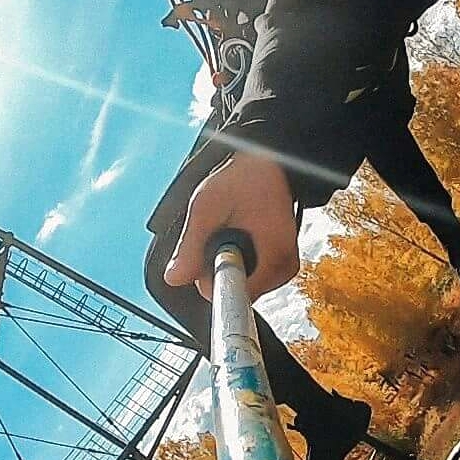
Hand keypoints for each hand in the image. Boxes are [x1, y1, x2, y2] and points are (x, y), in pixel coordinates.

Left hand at [162, 153, 299, 300]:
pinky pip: (252, 274)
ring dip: (229, 261)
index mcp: (271, 257)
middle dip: (219, 265)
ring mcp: (284, 267)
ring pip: (242, 283)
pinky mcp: (282, 264)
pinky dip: (241, 258)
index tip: (210, 250)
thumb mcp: (207, 206)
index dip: (209, 275)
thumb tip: (174, 277)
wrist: (270, 164)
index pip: (229, 295)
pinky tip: (242, 234)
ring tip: (233, 227)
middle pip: (235, 290)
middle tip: (222, 229)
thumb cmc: (244, 178)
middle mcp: (282, 268)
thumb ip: (190, 246)